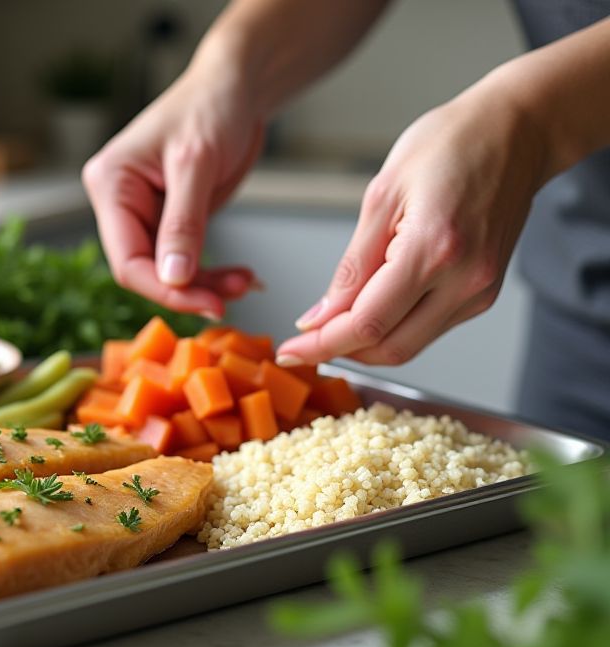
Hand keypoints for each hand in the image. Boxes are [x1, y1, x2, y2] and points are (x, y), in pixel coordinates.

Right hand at [82, 52, 264, 318]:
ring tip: (245, 284)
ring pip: (167, 271)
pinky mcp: (170, 220)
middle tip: (232, 297)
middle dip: (189, 289)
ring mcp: (145, 214)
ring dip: (205, 285)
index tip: (206, 303)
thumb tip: (172, 278)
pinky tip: (238, 276)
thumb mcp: (197, 164)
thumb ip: (183, 223)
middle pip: (145, 270)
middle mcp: (120, 203)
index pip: (126, 259)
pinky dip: (210, 273)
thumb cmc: (211, 107)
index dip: (163, 288)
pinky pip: (185, 260)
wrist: (235, 88)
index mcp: (111, 184)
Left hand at [275, 82, 547, 366]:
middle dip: (340, 352)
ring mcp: (478, 290)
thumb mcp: (382, 195)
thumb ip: (352, 265)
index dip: (322, 345)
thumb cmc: (450, 144)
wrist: (516, 132)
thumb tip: (321, 315)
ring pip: (410, 345)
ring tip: (330, 327)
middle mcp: (464, 279)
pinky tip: (370, 310)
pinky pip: (429, 328)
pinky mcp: (482, 294)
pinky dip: (393, 329)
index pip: (367, 323)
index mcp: (434, 249)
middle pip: (389, 348)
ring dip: (365, 345)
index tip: (291, 351)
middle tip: (302, 345)